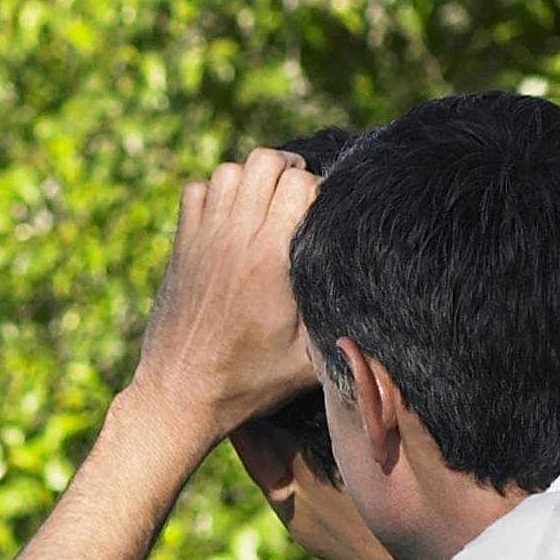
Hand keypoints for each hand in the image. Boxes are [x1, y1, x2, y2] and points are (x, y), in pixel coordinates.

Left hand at [10, 146, 331, 559]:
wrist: (179, 396)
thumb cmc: (248, 382)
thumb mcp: (309, 363)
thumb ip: (342, 325)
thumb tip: (381, 307)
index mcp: (272, 258)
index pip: (301, 183)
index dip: (319, 191)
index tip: (323, 215)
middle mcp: (236, 238)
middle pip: (265, 162)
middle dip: (288, 172)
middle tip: (298, 198)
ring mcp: (203, 238)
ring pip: (229, 170)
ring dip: (251, 179)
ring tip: (265, 203)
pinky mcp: (181, 247)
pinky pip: (195, 191)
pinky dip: (214, 193)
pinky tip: (228, 219)